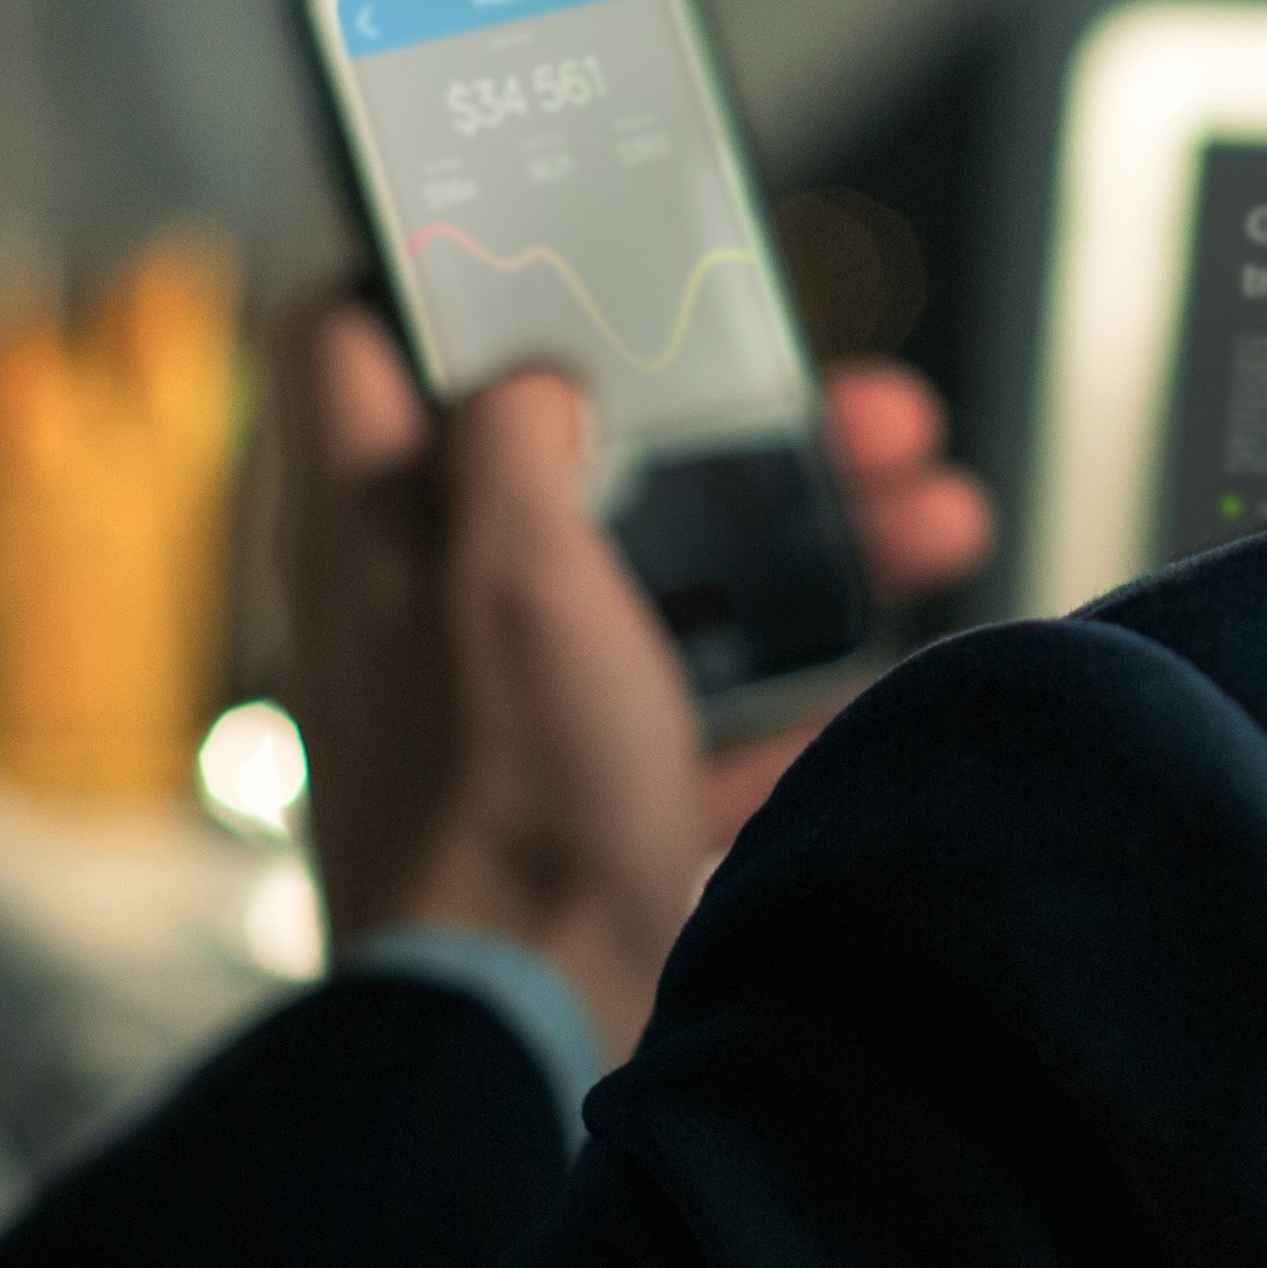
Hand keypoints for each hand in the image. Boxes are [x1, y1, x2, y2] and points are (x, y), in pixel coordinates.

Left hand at [277, 298, 994, 1057]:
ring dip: (796, 535)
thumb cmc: (501, 800)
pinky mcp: (588, 804)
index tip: (536, 231)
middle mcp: (425, 610)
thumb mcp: (508, 579)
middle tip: (829, 378)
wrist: (527, 1036)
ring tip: (922, 503)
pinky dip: (793, 693)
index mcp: (371, 533)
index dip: (424, 266)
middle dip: (713, 406)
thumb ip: (513, 445)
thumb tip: (535, 377)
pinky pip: (707, 720)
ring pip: (662, 577)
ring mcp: (511, 710)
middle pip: (568, 455)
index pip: (344, 343)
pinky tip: (883, 663)